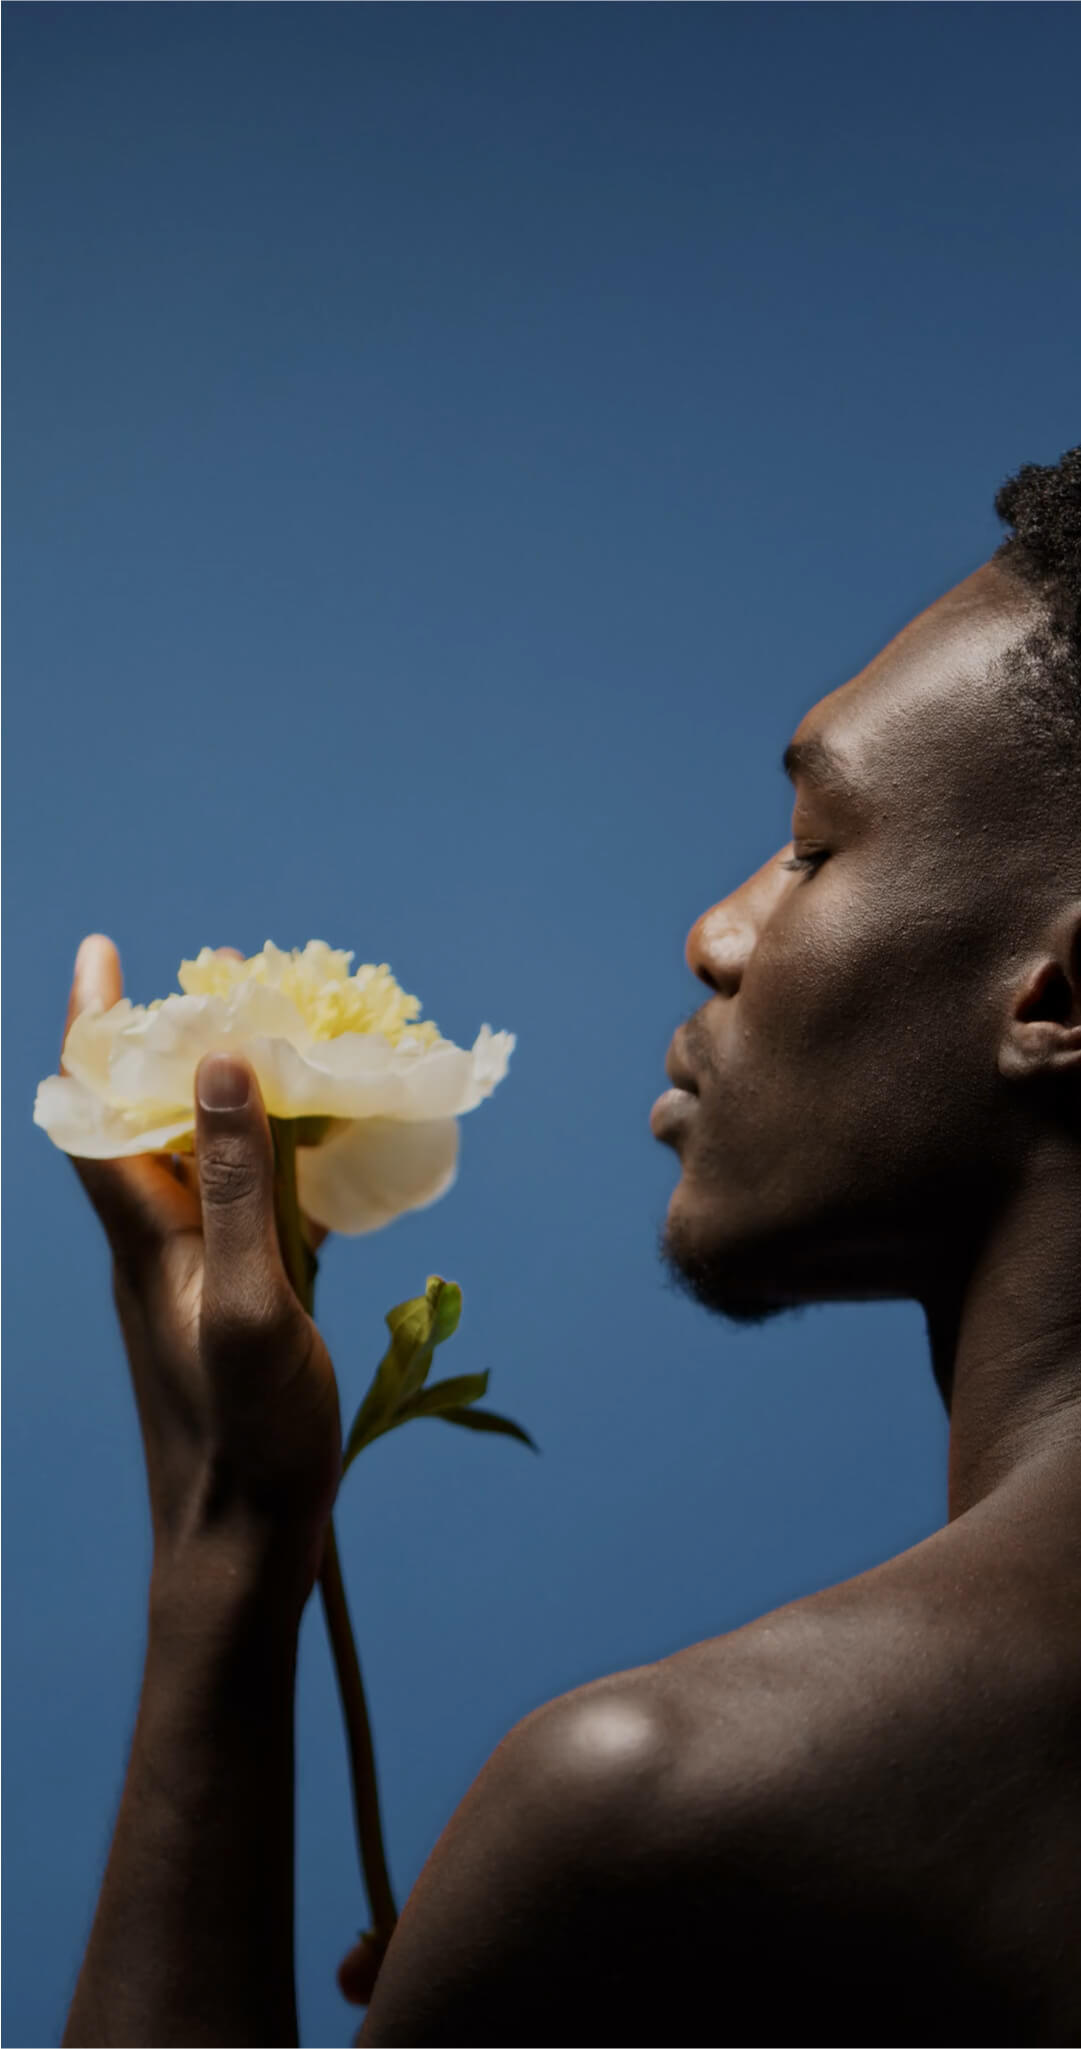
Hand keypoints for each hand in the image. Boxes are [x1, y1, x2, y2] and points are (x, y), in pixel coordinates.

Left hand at [61, 935, 342, 1600]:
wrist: (243, 1537)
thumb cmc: (243, 1433)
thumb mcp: (249, 1304)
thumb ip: (235, 1186)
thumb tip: (221, 1062)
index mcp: (145, 1236)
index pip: (96, 1109)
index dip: (92, 1026)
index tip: (100, 950)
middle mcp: (160, 1242)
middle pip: (148, 1117)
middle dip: (171, 1039)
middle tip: (219, 975)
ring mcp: (200, 1271)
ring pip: (204, 1156)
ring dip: (229, 1093)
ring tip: (273, 1038)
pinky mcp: (242, 1299)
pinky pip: (251, 1204)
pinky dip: (277, 1157)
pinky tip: (320, 1144)